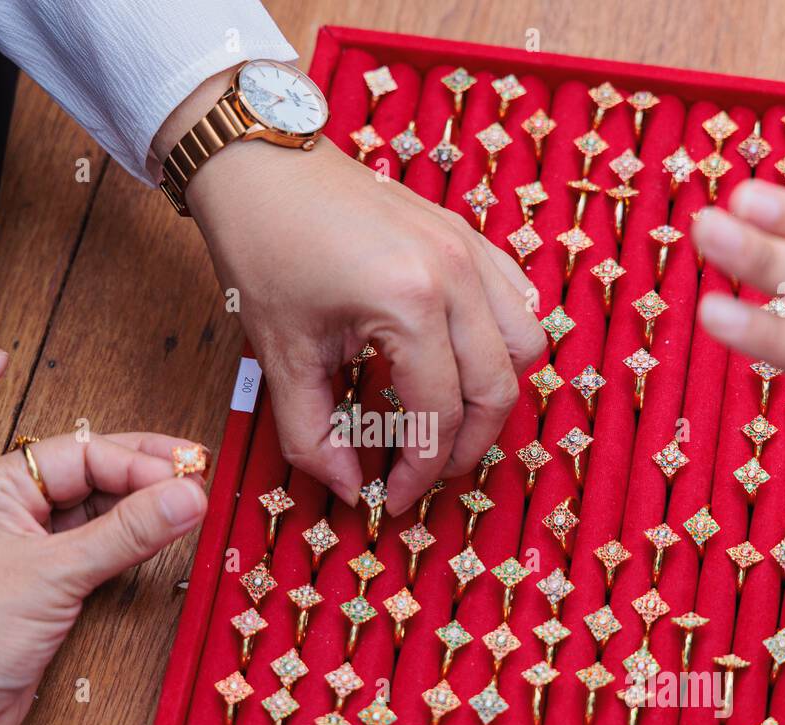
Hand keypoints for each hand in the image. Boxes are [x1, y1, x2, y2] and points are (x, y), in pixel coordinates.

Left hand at [0, 431, 207, 724]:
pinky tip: (160, 536)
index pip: (83, 452)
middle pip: (92, 473)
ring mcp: (25, 546)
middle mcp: (9, 508)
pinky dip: (129, 541)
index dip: (140, 463)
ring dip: (142, 507)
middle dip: (147, 473)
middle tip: (200, 473)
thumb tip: (188, 495)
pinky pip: (95, 547)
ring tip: (191, 503)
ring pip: (97, 510)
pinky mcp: (41, 584)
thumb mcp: (55, 575)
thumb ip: (128, 532)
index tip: (189, 478)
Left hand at [187, 136, 544, 513]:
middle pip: (497, 390)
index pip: (438, 415)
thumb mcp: (279, 354)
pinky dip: (504, 341)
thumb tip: (348, 488)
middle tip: (423, 474)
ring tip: (448, 420)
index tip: (389, 499)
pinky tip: (462, 360)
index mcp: (409, 303)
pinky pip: (518, 299)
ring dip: (495, 394)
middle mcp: (455, 274)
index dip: (418, 472)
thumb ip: (312, 435)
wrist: (259, 164)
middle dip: (465, 448)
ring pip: (526, 345)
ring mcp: (469, 248)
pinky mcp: (467, 235)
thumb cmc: (263, 247)